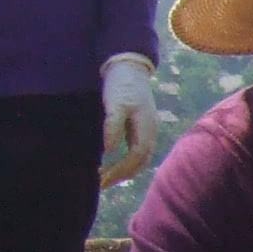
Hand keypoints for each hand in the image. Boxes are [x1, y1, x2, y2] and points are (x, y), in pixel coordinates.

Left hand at [100, 55, 158, 187]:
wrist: (130, 67)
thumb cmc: (122, 84)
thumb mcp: (115, 103)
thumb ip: (112, 126)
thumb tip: (108, 151)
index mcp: (146, 128)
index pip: (135, 157)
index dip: (119, 170)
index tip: (101, 179)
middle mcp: (151, 132)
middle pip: (141, 162)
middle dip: (122, 175)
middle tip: (101, 184)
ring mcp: (149, 130)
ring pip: (142, 158)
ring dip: (126, 170)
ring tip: (107, 177)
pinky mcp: (143, 127)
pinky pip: (138, 151)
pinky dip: (128, 162)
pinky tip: (115, 162)